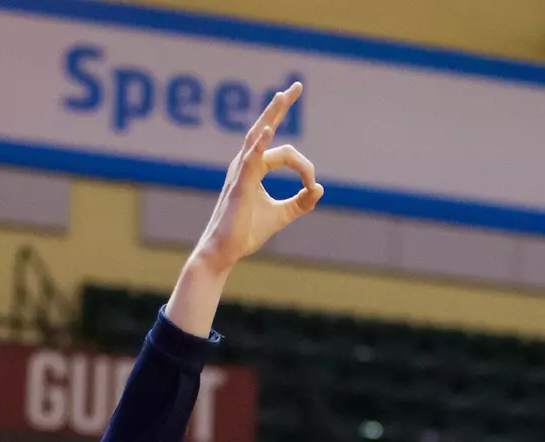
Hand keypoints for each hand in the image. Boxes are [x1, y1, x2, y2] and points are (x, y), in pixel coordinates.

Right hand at [190, 83, 321, 276]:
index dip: (305, 169)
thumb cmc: (246, 233)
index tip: (312, 188)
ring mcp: (240, 173)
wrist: (224, 252)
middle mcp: (245, 164)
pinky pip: (250, 161)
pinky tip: (267, 130)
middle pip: (264, 127)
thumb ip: (301, 202)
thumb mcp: (282, 215)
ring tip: (283, 96)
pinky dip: (258, 145)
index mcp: (254, 168)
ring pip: (256, 137)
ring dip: (271, 115)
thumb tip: (320, 189)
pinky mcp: (239, 187)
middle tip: (297, 86)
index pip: (287, 154)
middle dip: (281, 107)